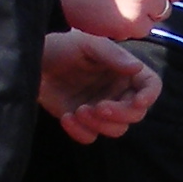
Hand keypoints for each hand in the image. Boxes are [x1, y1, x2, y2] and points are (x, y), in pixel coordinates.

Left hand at [40, 31, 159, 142]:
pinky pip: (91, 137)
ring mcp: (101, 109)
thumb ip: (112, 55)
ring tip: (79, 110)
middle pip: (136, 114)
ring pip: (116, 129)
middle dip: (120, 114)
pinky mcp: (82, 122)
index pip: (150, 85)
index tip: (138, 102)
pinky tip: (66, 117)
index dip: (149, 96)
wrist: (32, 62)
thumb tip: (137, 68)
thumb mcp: (86, 44)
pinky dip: (80, 132)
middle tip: (99, 107)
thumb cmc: (61, 47)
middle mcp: (117, 92)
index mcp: (124, 71)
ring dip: (100, 125)